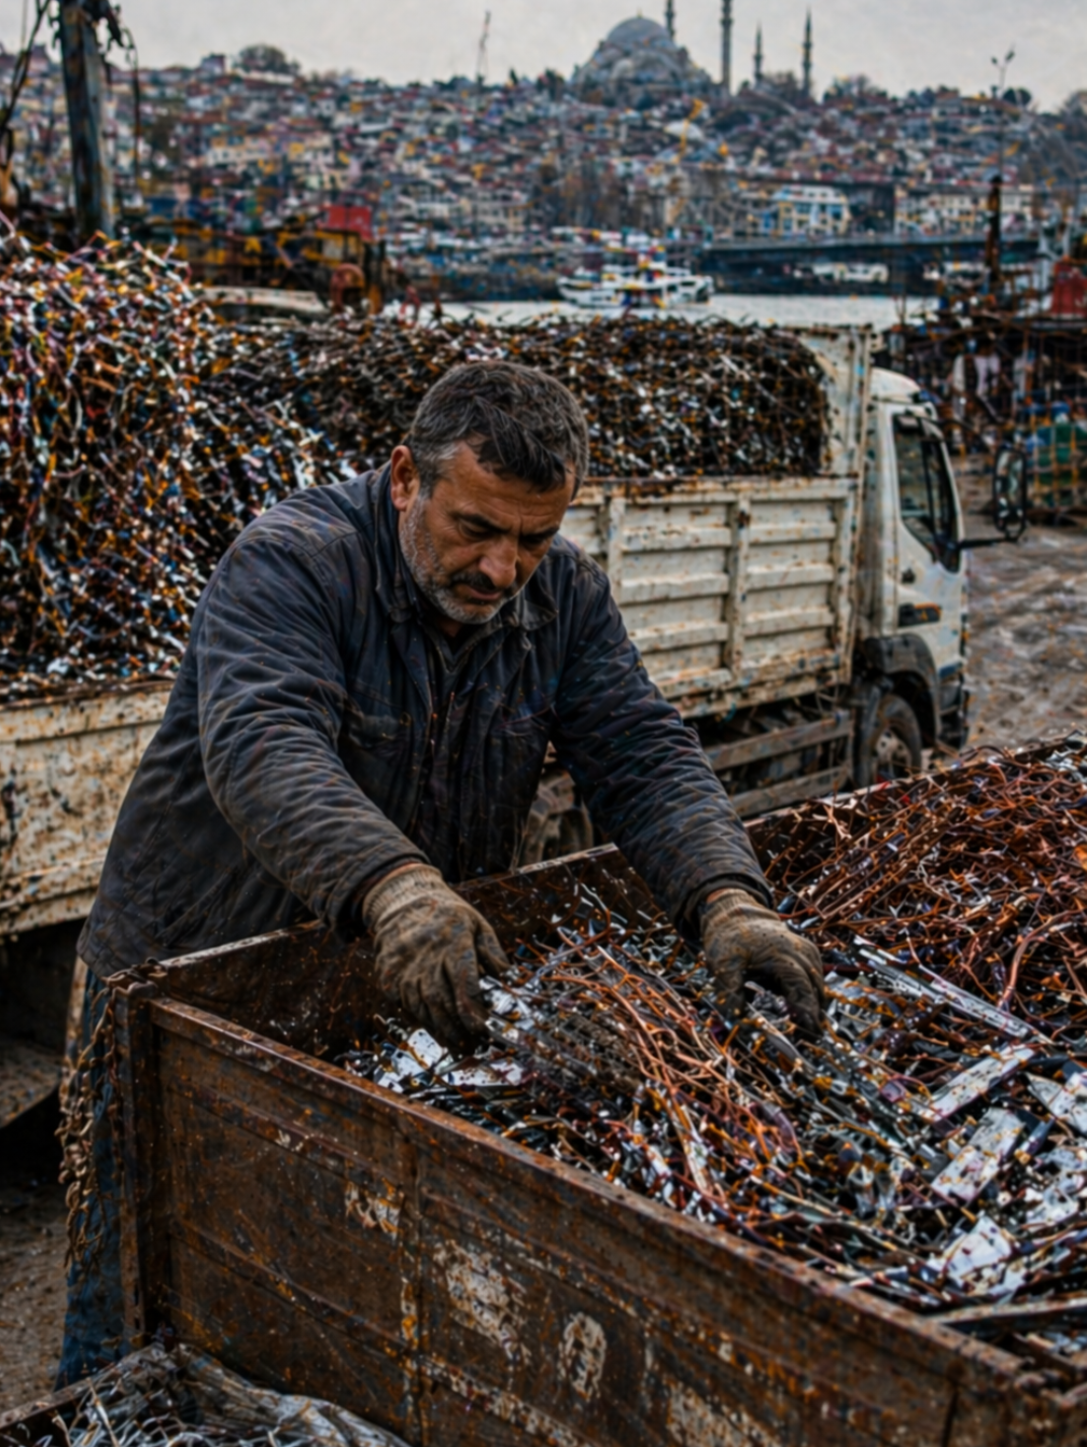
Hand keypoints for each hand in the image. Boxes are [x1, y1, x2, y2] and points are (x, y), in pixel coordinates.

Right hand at [364, 865, 509, 1050]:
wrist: (402, 902)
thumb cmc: (447, 916)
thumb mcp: (477, 923)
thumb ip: (493, 952)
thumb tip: (510, 979)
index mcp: (453, 941)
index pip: (462, 979)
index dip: (471, 1007)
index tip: (481, 1027)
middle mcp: (426, 956)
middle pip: (442, 999)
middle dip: (459, 1027)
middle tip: (475, 1045)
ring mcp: (404, 968)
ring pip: (422, 1007)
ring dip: (441, 1029)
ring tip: (459, 1044)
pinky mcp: (389, 976)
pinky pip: (406, 1005)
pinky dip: (423, 1020)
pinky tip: (437, 1029)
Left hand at [701, 889, 824, 1035]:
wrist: (735, 914)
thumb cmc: (728, 939)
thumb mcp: (724, 965)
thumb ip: (730, 993)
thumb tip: (735, 1021)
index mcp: (783, 958)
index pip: (803, 991)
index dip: (808, 1015)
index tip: (810, 1035)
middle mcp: (800, 953)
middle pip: (816, 991)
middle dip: (814, 1016)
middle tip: (808, 1039)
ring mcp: (806, 950)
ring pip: (818, 985)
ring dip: (814, 1005)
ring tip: (804, 1027)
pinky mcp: (807, 950)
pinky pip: (816, 976)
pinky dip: (811, 991)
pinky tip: (799, 1005)